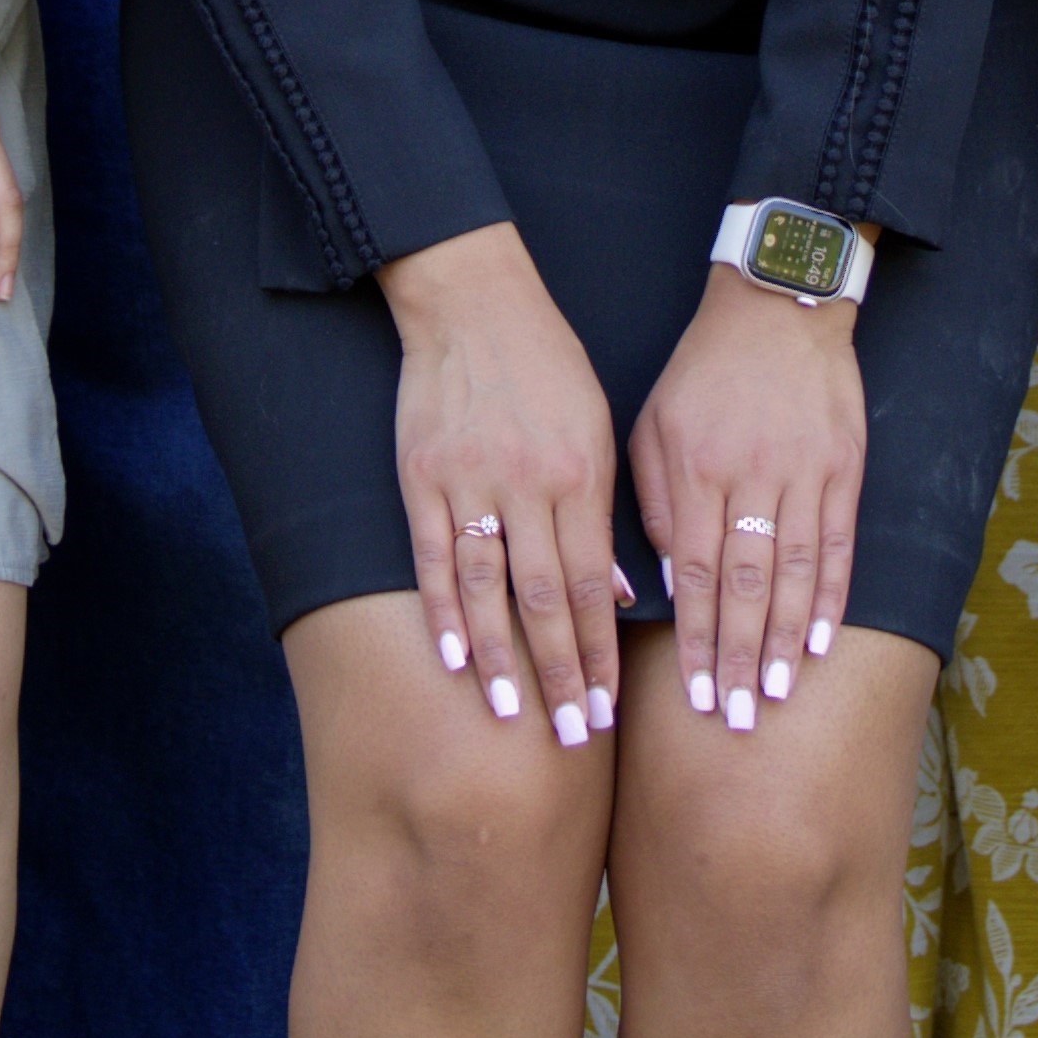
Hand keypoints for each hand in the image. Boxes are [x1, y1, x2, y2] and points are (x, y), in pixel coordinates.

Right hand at [381, 225, 623, 745]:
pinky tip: (453, 658)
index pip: (592, 584)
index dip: (599, 652)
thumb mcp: (599, 430)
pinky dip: (443, 611)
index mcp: (580, 476)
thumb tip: (616, 596)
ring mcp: (471, 482)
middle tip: (573, 736)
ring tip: (509, 715)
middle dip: (560, 673)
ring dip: (501, 658)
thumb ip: (604, 516)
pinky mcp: (422, 476)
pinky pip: (432, 556)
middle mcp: (528, 485)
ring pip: (488, 588)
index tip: (607, 707)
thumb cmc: (547, 367)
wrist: (474, 301)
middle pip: (546, 599)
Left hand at [631, 267, 864, 725]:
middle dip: (738, 656)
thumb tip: (659, 577)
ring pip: (792, 572)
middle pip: (743, 584)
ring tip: (776, 694)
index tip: (694, 693)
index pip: (691, 571)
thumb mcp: (652, 423)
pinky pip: (837, 543)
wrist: (778, 303)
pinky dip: (831, 596)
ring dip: (783, 640)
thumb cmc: (703, 370)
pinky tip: (821, 641)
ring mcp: (802, 472)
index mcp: (694, 467)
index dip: (695, 638)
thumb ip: (651, 499)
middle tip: (737, 717)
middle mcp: (749, 475)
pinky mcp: (844, 465)